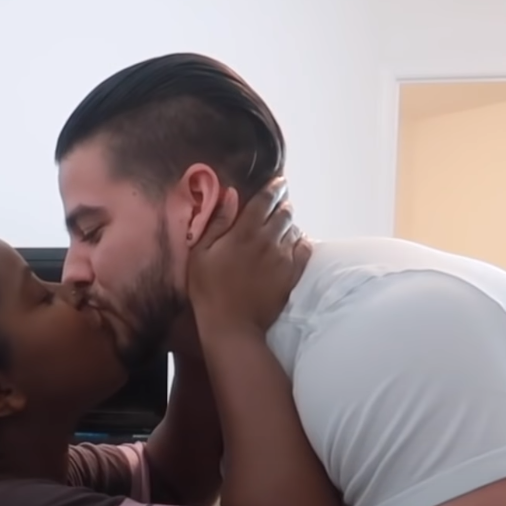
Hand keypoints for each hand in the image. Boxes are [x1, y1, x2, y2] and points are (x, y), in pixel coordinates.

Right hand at [187, 177, 298, 335]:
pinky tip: (293, 243)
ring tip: (282, 225)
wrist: (231, 324)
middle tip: (279, 203)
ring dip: (289, 224)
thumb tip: (231, 195)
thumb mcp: (201, 253)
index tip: (278, 181)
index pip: (265, 200)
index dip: (273, 188)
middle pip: (284, 212)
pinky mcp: (292, 274)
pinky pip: (305, 249)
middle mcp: (268, 240)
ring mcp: (283, 258)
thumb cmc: (208, 288)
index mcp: (244, 232)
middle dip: (282, 204)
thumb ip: (217, 222)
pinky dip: (300, 241)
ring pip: (294, 229)